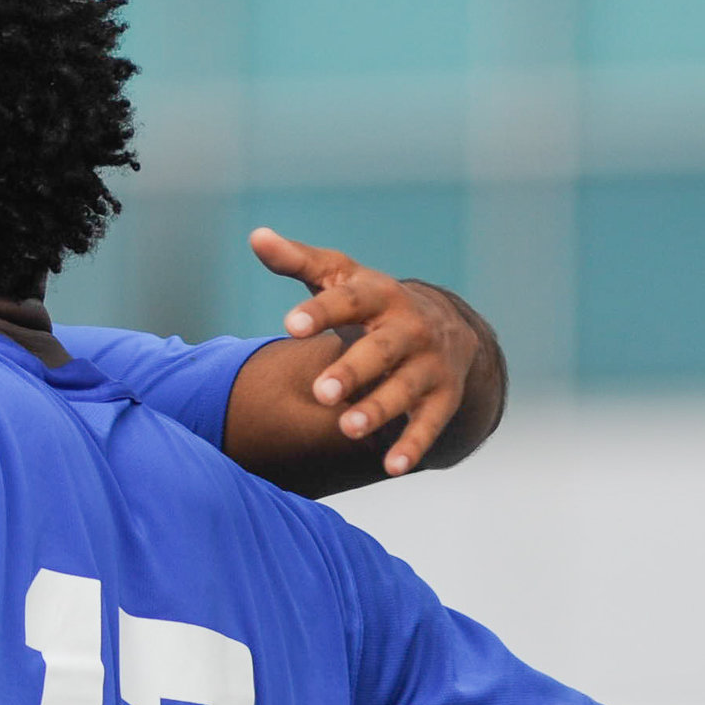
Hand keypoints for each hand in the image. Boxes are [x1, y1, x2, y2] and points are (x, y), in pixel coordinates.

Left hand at [250, 227, 487, 476]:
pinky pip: (430, 425)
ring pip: (404, 389)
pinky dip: (413, 446)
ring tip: (348, 428)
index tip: (290, 326)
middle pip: (381, 350)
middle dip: (353, 370)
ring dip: (378, 409)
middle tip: (322, 392)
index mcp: (380, 296)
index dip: (322, 312)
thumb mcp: (340, 277)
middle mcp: (409, 329)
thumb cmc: (371, 303)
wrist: (448, 327)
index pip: (350, 300)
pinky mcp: (443, 398)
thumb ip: (298, 261)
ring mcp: (429, 365)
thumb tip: (256, 237)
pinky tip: (392, 467)